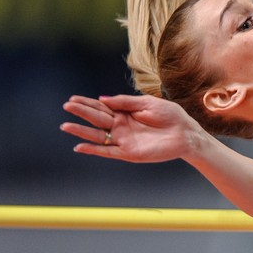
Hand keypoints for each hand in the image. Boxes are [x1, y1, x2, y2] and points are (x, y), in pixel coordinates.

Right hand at [61, 94, 205, 162]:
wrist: (187, 134)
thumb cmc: (171, 116)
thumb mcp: (148, 103)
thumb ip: (125, 102)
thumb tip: (102, 99)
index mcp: (126, 112)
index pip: (102, 107)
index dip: (87, 103)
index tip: (72, 99)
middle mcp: (122, 126)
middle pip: (97, 119)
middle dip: (82, 112)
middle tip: (67, 106)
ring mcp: (124, 140)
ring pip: (98, 135)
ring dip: (82, 131)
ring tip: (66, 126)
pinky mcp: (129, 153)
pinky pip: (108, 152)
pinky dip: (94, 150)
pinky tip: (79, 147)